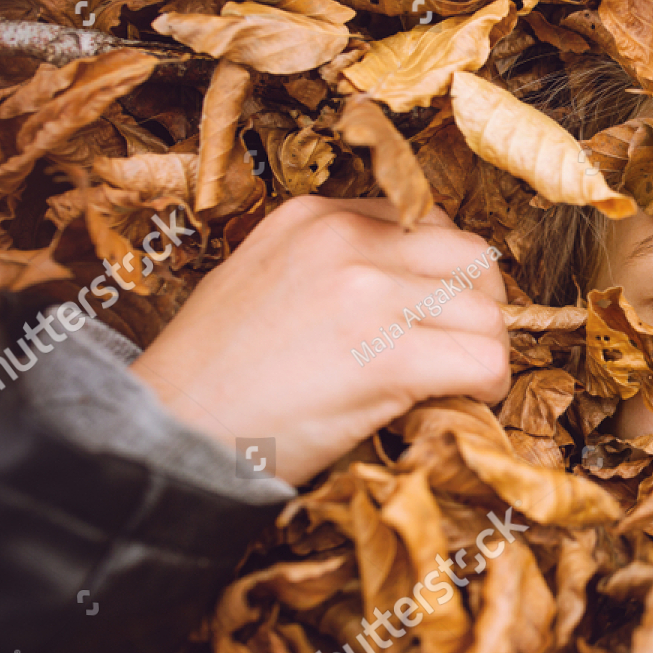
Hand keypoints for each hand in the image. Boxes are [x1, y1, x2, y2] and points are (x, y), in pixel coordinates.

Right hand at [131, 196, 510, 485]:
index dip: (445, 281)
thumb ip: (335, 272)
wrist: (163, 435)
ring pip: (488, 311)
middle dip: (479, 309)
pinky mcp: (386, 354)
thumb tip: (410, 299)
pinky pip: (484, 360)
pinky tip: (460, 403)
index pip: (428, 226)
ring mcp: (367, 292)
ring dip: (484, 352)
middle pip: (473, 259)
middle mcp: (346, 240)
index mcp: (316, 218)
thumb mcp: (264, 283)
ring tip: (455, 384)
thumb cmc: (212, 379)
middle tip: (460, 352)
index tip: (436, 321)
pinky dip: (487, 386)